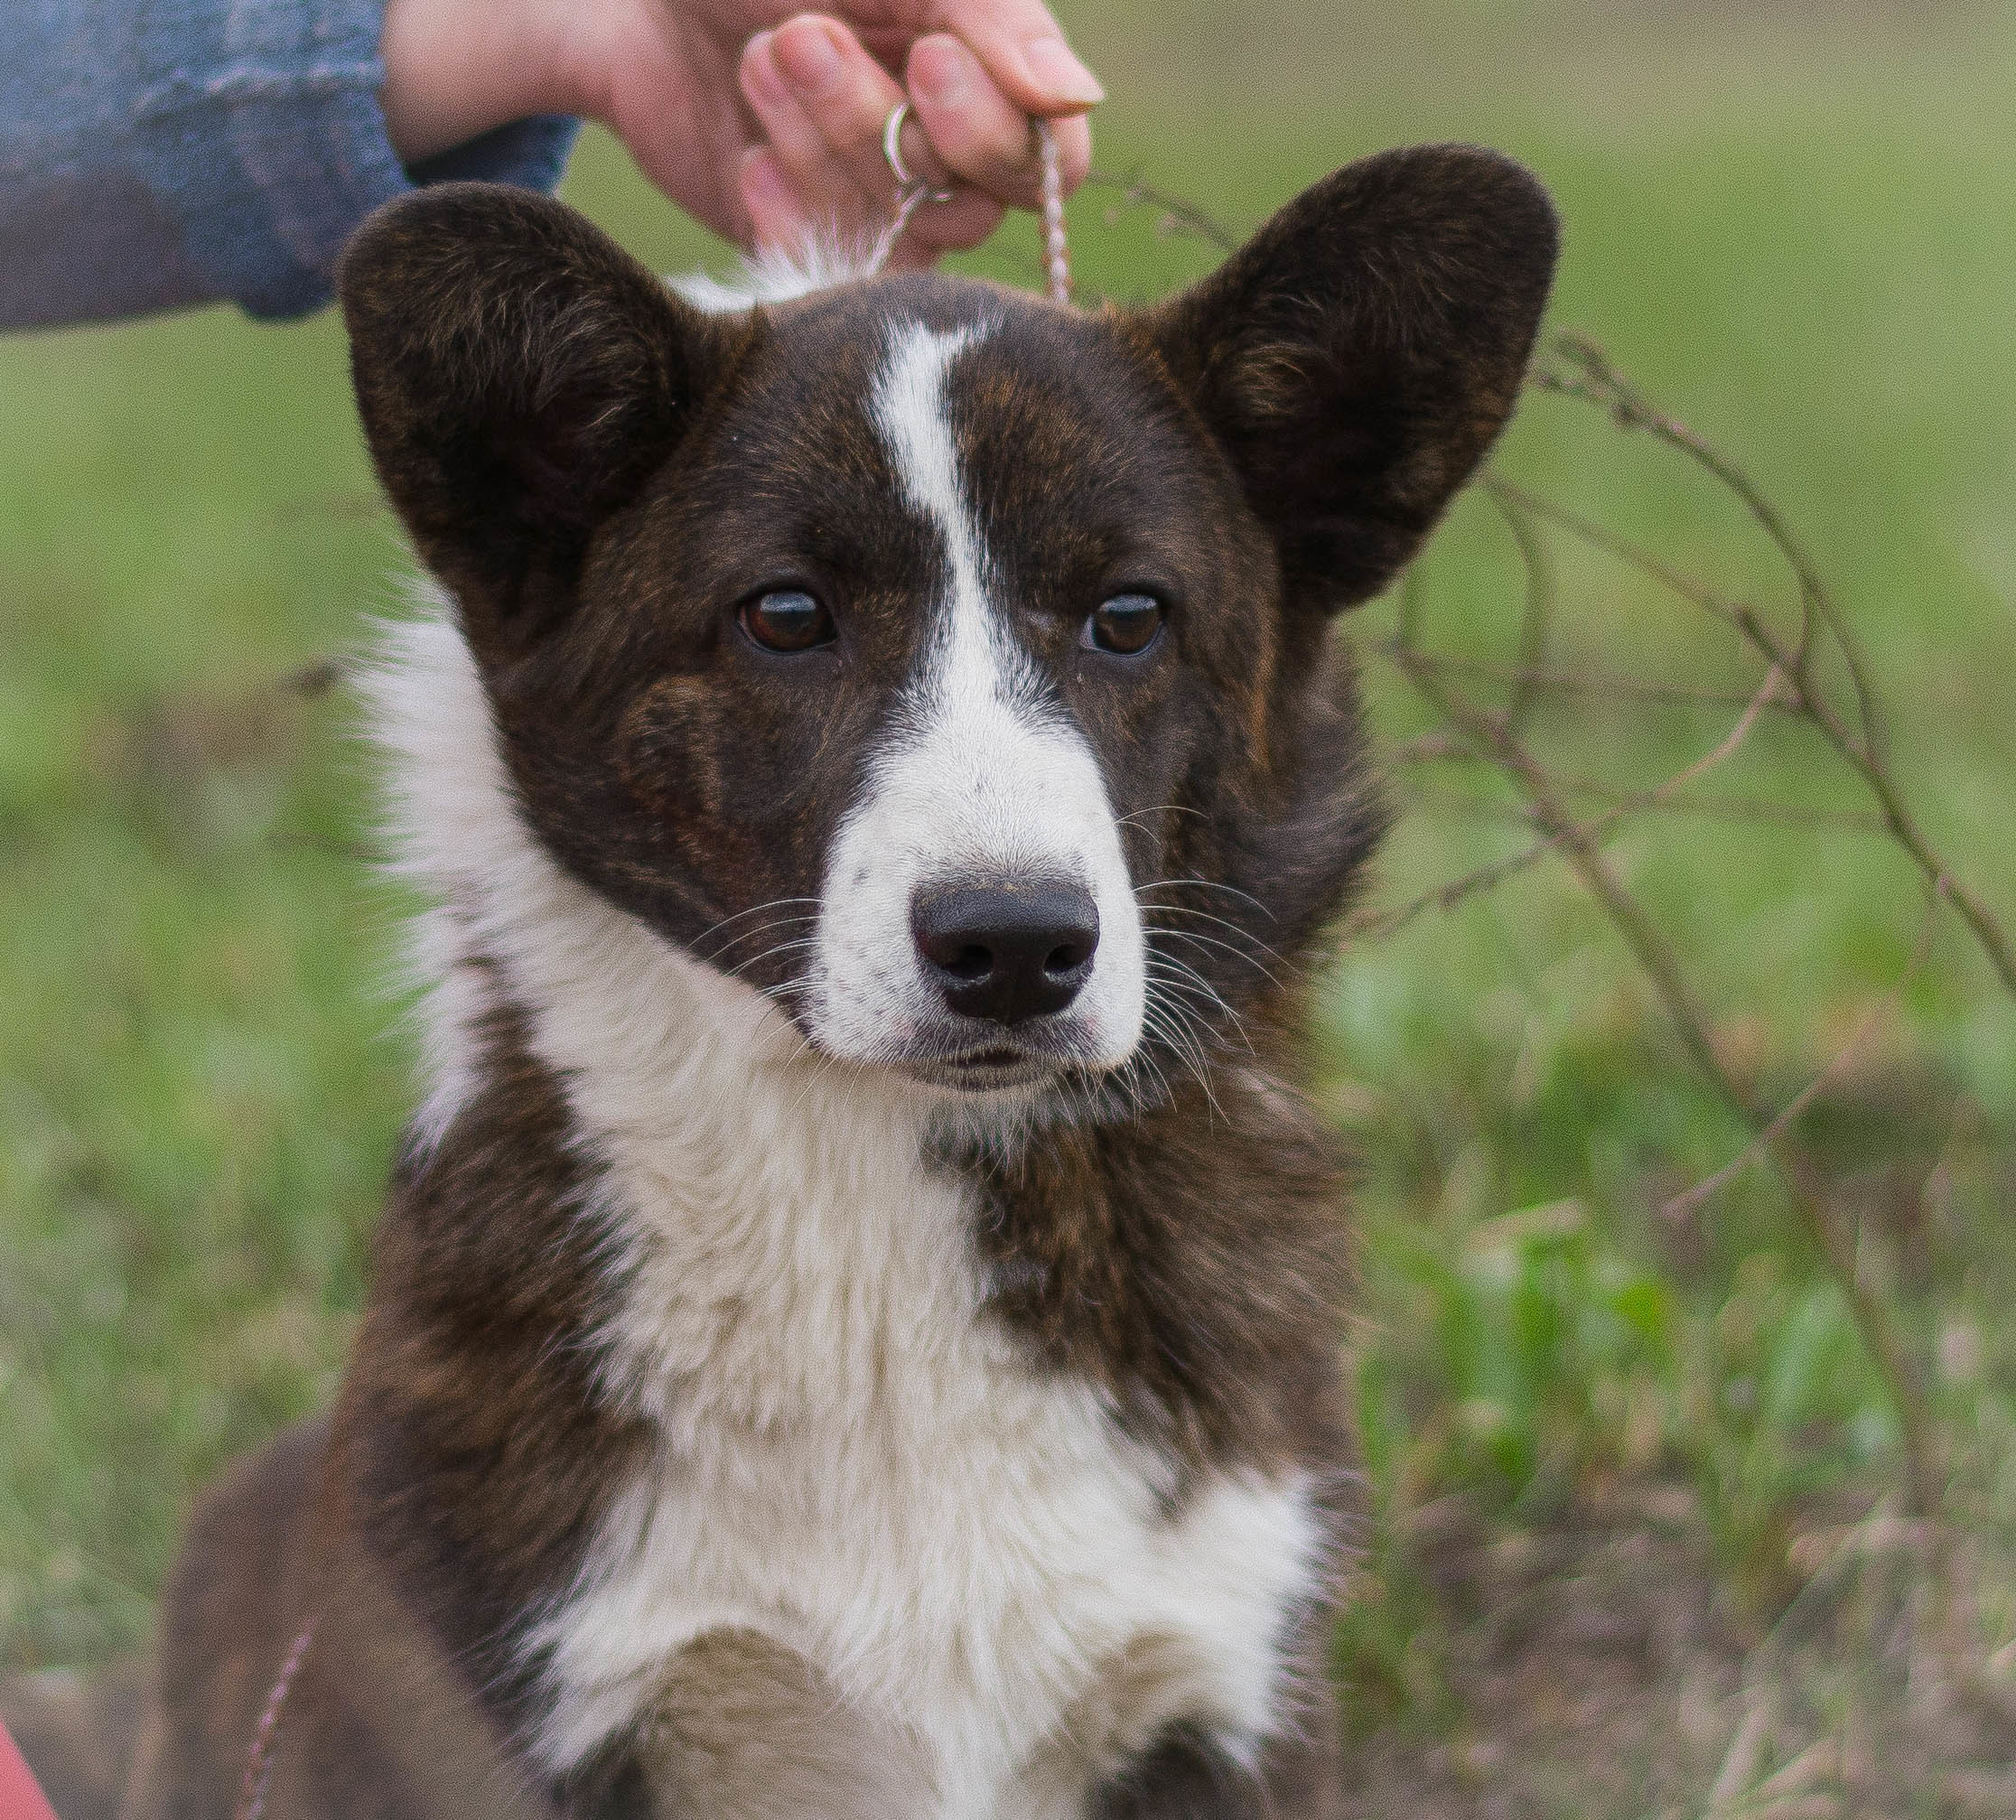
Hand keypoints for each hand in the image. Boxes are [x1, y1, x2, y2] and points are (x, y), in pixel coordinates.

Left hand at [379, 0, 1100, 268]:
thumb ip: (994, 19)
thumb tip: (1079, 101)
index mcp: (985, 78)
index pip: (1047, 155)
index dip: (992, 125)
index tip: (928, 58)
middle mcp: (946, 157)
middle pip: (969, 202)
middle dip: (875, 118)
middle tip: (797, 36)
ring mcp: (880, 210)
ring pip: (896, 232)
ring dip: (819, 142)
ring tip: (757, 64)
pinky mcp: (814, 250)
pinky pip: (834, 270)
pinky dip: (788, 207)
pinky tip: (748, 155)